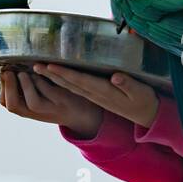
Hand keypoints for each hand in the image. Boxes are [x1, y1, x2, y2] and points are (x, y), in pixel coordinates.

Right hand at [0, 66, 102, 138]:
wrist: (83, 112)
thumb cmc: (58, 99)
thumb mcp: (41, 98)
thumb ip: (27, 89)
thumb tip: (9, 69)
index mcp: (30, 112)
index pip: (9, 105)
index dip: (3, 91)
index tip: (3, 74)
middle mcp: (38, 113)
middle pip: (16, 106)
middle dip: (9, 88)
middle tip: (9, 71)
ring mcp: (51, 108)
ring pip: (34, 101)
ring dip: (25, 84)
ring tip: (24, 71)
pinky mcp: (63, 100)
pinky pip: (49, 90)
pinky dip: (41, 79)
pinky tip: (39, 69)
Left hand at [29, 62, 159, 128]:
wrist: (147, 116)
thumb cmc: (144, 100)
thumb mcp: (140, 92)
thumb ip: (128, 84)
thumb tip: (116, 77)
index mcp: (104, 92)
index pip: (80, 81)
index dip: (64, 73)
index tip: (49, 66)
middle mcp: (96, 95)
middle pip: (69, 84)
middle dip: (52, 76)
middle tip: (35, 66)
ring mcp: (95, 96)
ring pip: (70, 87)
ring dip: (54, 79)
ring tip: (40, 69)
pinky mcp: (97, 96)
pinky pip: (75, 88)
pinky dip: (63, 81)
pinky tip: (56, 76)